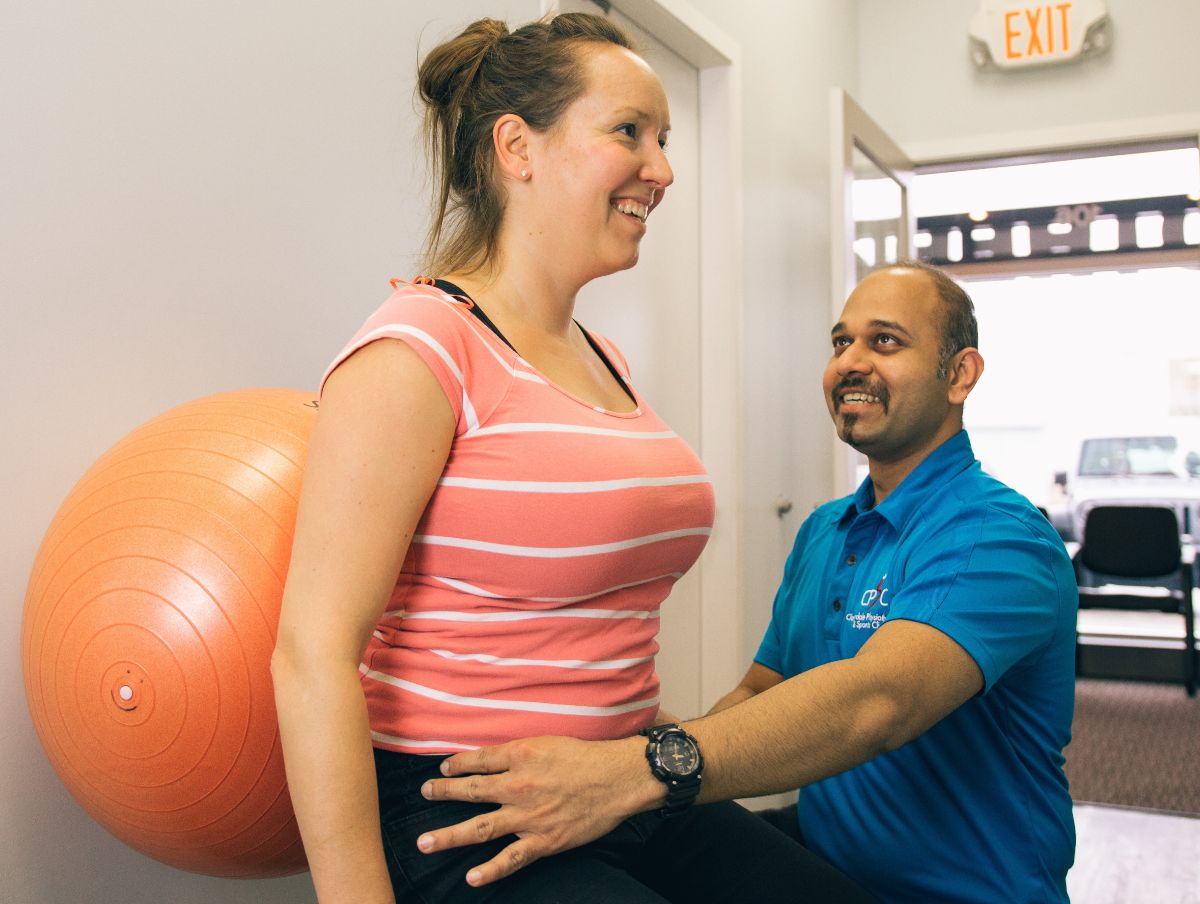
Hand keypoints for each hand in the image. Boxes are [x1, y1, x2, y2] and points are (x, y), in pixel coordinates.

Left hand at [417, 734, 659, 886]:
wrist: (618, 778)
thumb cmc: (588, 758)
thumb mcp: (549, 742)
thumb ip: (521, 752)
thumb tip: (495, 757)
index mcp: (521, 756)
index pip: (478, 760)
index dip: (457, 764)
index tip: (443, 768)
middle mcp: (518, 785)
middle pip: (471, 791)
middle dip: (443, 793)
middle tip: (425, 794)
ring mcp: (528, 816)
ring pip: (480, 828)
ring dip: (449, 836)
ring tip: (425, 843)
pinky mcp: (543, 840)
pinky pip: (511, 859)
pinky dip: (490, 870)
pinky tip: (471, 877)